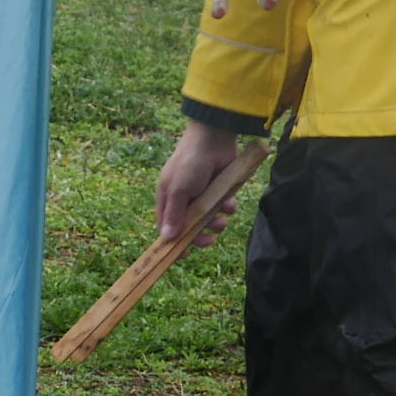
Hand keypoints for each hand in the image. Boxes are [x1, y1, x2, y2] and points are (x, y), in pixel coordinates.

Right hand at [157, 120, 245, 247]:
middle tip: (210, 238)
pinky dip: (227, 209)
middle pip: (189, 228)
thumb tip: (166, 239)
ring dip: (216, 223)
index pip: (166, 227)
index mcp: (167, 199)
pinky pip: (222, 208)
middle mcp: (183, 200)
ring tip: (223, 219)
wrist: (214, 140)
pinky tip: (230, 202)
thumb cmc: (190, 164)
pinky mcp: (218, 191)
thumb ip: (175, 214)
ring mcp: (201, 196)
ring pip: (208, 220)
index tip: (183, 255)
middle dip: (200, 235)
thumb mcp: (179, 190)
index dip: (173, 243)